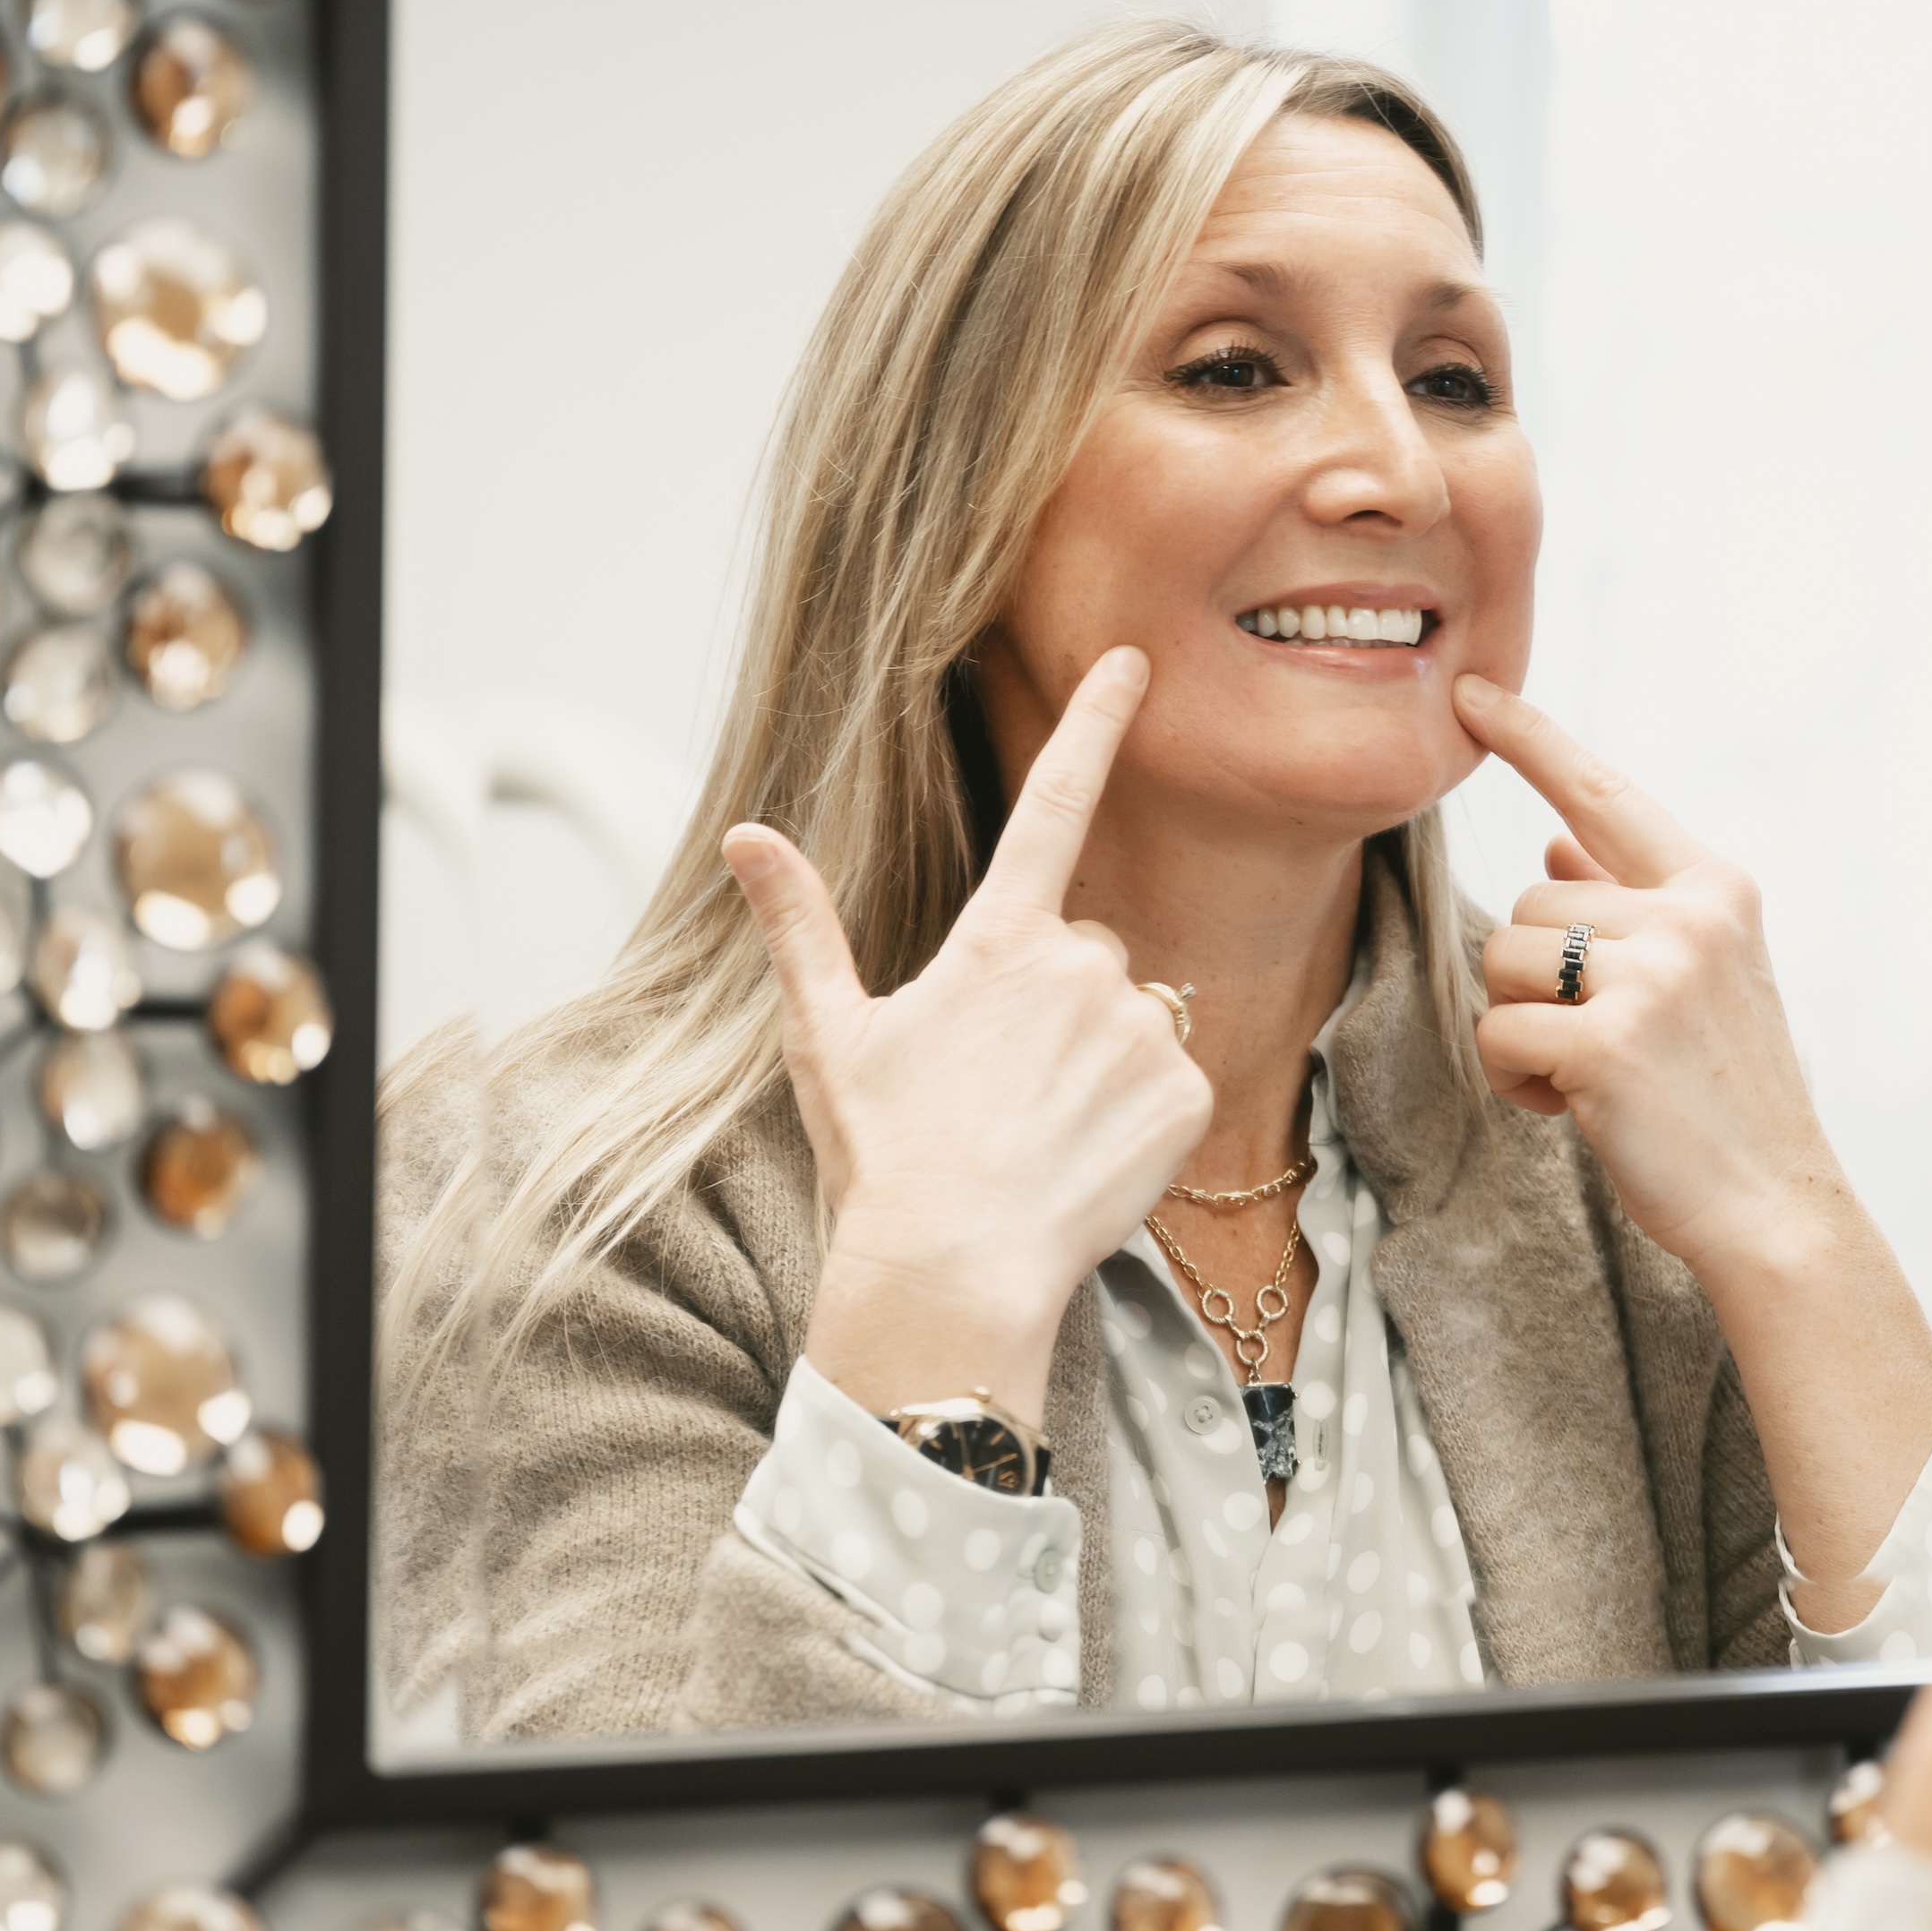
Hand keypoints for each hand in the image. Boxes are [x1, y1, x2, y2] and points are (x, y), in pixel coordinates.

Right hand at [725, 648, 1213, 1423]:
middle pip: (1087, 952)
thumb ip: (800, 926)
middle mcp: (1079, 965)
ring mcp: (1138, 1027)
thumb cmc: (888, 1157)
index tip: (1131, 661)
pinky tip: (1086, 1160)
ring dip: (1100, 1060)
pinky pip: (1174, 1084)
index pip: (1053, 803)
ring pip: (1131, 1018)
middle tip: (1003, 1086)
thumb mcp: (830, 1036)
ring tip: (1040, 1132)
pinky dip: (1143, 1118)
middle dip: (1057, 1003)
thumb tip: (744, 837)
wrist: (954, 1269)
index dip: (1095, 724)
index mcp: (997, 941)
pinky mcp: (1187, 1091)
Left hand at [1453, 674, 1846, 1290]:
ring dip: (1521, 1025)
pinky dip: (1515, 1079)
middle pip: (1530, 897)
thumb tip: (1553, 831)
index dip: (1530, 737)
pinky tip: (1574, 1108)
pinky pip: (1497, 1033)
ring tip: (1591, 1074)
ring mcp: (1652, 976)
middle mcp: (1690, 915)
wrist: (1776, 1207)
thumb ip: (1632, 901)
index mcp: (1716, 887)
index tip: (1469, 689)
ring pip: (1502, 960)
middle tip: (1602, 1039)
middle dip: (1536, 974)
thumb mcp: (1702, 978)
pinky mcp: (1605, 1043)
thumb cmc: (1728, 1094)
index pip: (1604, 792)